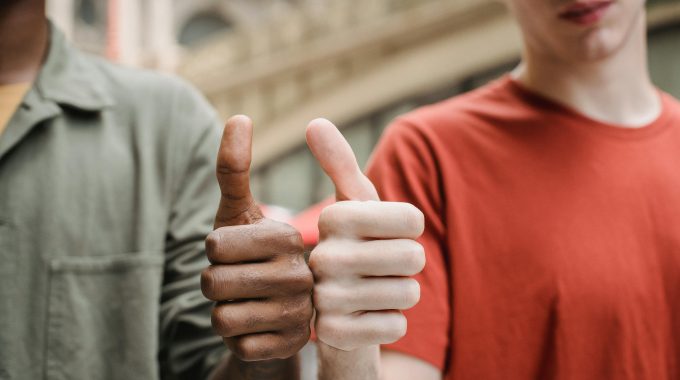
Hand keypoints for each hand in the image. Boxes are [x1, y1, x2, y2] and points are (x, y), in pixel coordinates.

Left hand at [200, 115, 313, 360]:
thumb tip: (240, 116)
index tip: (236, 253)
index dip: (212, 252)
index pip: (214, 247)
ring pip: (221, 317)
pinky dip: (237, 339)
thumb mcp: (237, 212)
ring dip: (223, 312)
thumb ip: (234, 168)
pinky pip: (237, 345)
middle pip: (213, 283)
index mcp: (288, 237)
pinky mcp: (291, 346)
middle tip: (238, 281)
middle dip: (212, 285)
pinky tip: (256, 328)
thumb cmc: (249, 255)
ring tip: (247, 303)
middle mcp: (302, 274)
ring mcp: (300, 313)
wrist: (273, 311)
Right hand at [306, 119, 425, 351]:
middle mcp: (324, 257)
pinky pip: (397, 326)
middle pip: (414, 257)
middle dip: (408, 265)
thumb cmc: (355, 247)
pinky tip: (368, 317)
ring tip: (374, 291)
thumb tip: (314, 121)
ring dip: (400, 295)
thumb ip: (341, 164)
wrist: (337, 310)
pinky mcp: (337, 334)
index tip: (385, 235)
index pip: (413, 219)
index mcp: (334, 218)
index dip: (409, 230)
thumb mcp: (354, 205)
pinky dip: (391, 323)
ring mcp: (327, 299)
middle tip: (383, 267)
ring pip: (408, 293)